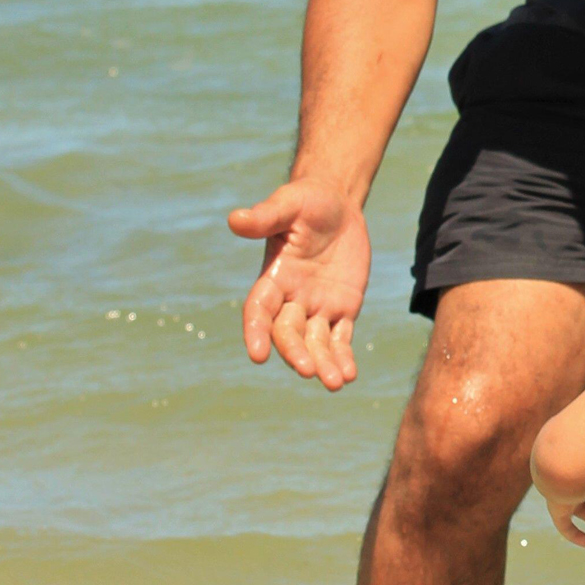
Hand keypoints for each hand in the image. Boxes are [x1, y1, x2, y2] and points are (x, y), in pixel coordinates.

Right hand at [228, 177, 370, 388]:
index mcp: (273, 276)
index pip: (259, 310)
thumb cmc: (307, 201)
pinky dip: (343, 357)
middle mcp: (291, 298)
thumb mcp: (288, 204)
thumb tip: (235, 220)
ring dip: (322, 363)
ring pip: (316, 342)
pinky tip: (349, 375)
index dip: (255, 331)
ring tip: (335, 382)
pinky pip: (341, 338)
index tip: (257, 355)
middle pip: (287, 332)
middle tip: (307, 369)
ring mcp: (316, 306)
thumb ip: (265, 216)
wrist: (337, 204)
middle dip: (295, 352)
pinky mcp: (342, 308)